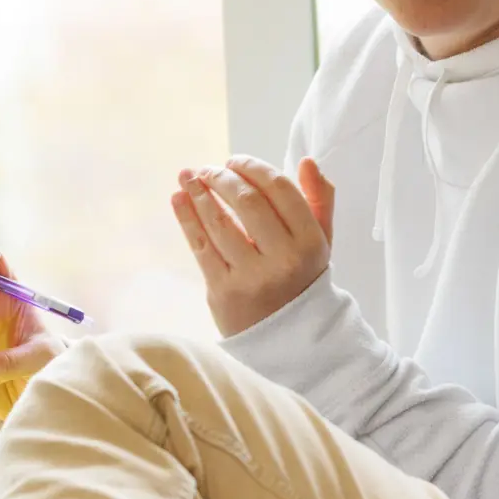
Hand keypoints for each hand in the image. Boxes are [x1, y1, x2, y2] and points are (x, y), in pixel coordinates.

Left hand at [172, 155, 336, 337]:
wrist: (288, 337)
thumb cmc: (301, 278)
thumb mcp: (320, 242)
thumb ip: (318, 201)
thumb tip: (306, 162)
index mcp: (310, 242)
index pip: (280, 190)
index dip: (254, 167)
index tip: (236, 161)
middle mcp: (283, 259)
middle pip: (248, 202)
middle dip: (222, 178)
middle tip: (209, 169)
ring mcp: (252, 276)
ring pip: (220, 222)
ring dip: (199, 194)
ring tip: (188, 177)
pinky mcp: (224, 291)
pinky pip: (201, 246)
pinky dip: (186, 218)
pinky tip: (178, 198)